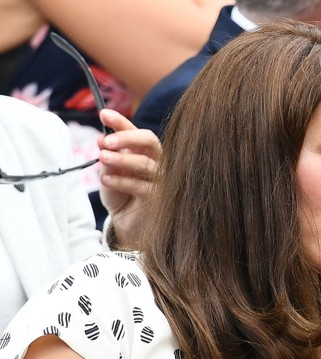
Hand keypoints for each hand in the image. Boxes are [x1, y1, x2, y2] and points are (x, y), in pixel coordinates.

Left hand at [96, 109, 160, 247]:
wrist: (126, 222)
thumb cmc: (120, 194)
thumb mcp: (109, 171)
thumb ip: (108, 155)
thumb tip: (101, 138)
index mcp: (145, 151)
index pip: (136, 131)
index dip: (121, 122)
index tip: (103, 114)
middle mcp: (156, 162)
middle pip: (150, 142)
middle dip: (127, 137)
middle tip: (106, 140)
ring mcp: (160, 180)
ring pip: (146, 164)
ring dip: (122, 159)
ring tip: (102, 158)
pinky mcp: (159, 198)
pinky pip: (141, 186)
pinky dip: (121, 181)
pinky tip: (105, 179)